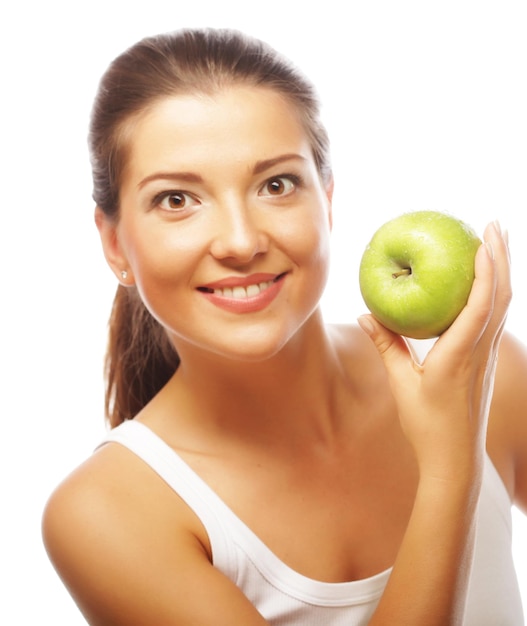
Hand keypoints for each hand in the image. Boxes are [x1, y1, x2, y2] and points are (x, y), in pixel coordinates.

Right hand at [358, 221, 511, 482]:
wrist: (456, 460)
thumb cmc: (426, 426)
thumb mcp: (401, 385)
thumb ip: (386, 347)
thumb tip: (366, 316)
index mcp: (459, 357)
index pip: (480, 306)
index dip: (486, 270)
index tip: (484, 239)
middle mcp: (481, 353)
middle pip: (502, 297)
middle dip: (502, 257)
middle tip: (495, 224)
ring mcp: (488, 357)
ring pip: (503, 306)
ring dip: (503, 271)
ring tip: (496, 242)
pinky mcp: (486, 361)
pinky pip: (495, 319)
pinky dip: (494, 292)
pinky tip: (485, 281)